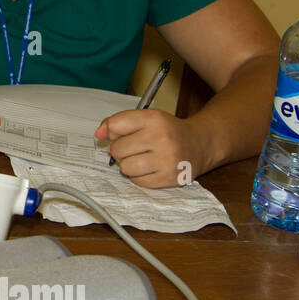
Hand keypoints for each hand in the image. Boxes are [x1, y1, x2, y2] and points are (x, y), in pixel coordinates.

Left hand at [95, 109, 209, 188]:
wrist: (200, 144)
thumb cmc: (167, 131)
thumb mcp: (146, 118)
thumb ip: (118, 122)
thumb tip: (98, 135)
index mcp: (154, 119)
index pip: (115, 125)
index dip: (112, 131)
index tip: (117, 133)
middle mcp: (162, 138)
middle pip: (117, 149)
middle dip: (121, 150)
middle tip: (135, 147)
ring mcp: (167, 160)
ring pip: (125, 167)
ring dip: (128, 164)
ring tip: (142, 158)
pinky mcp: (169, 178)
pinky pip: (137, 181)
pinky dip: (139, 176)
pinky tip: (151, 167)